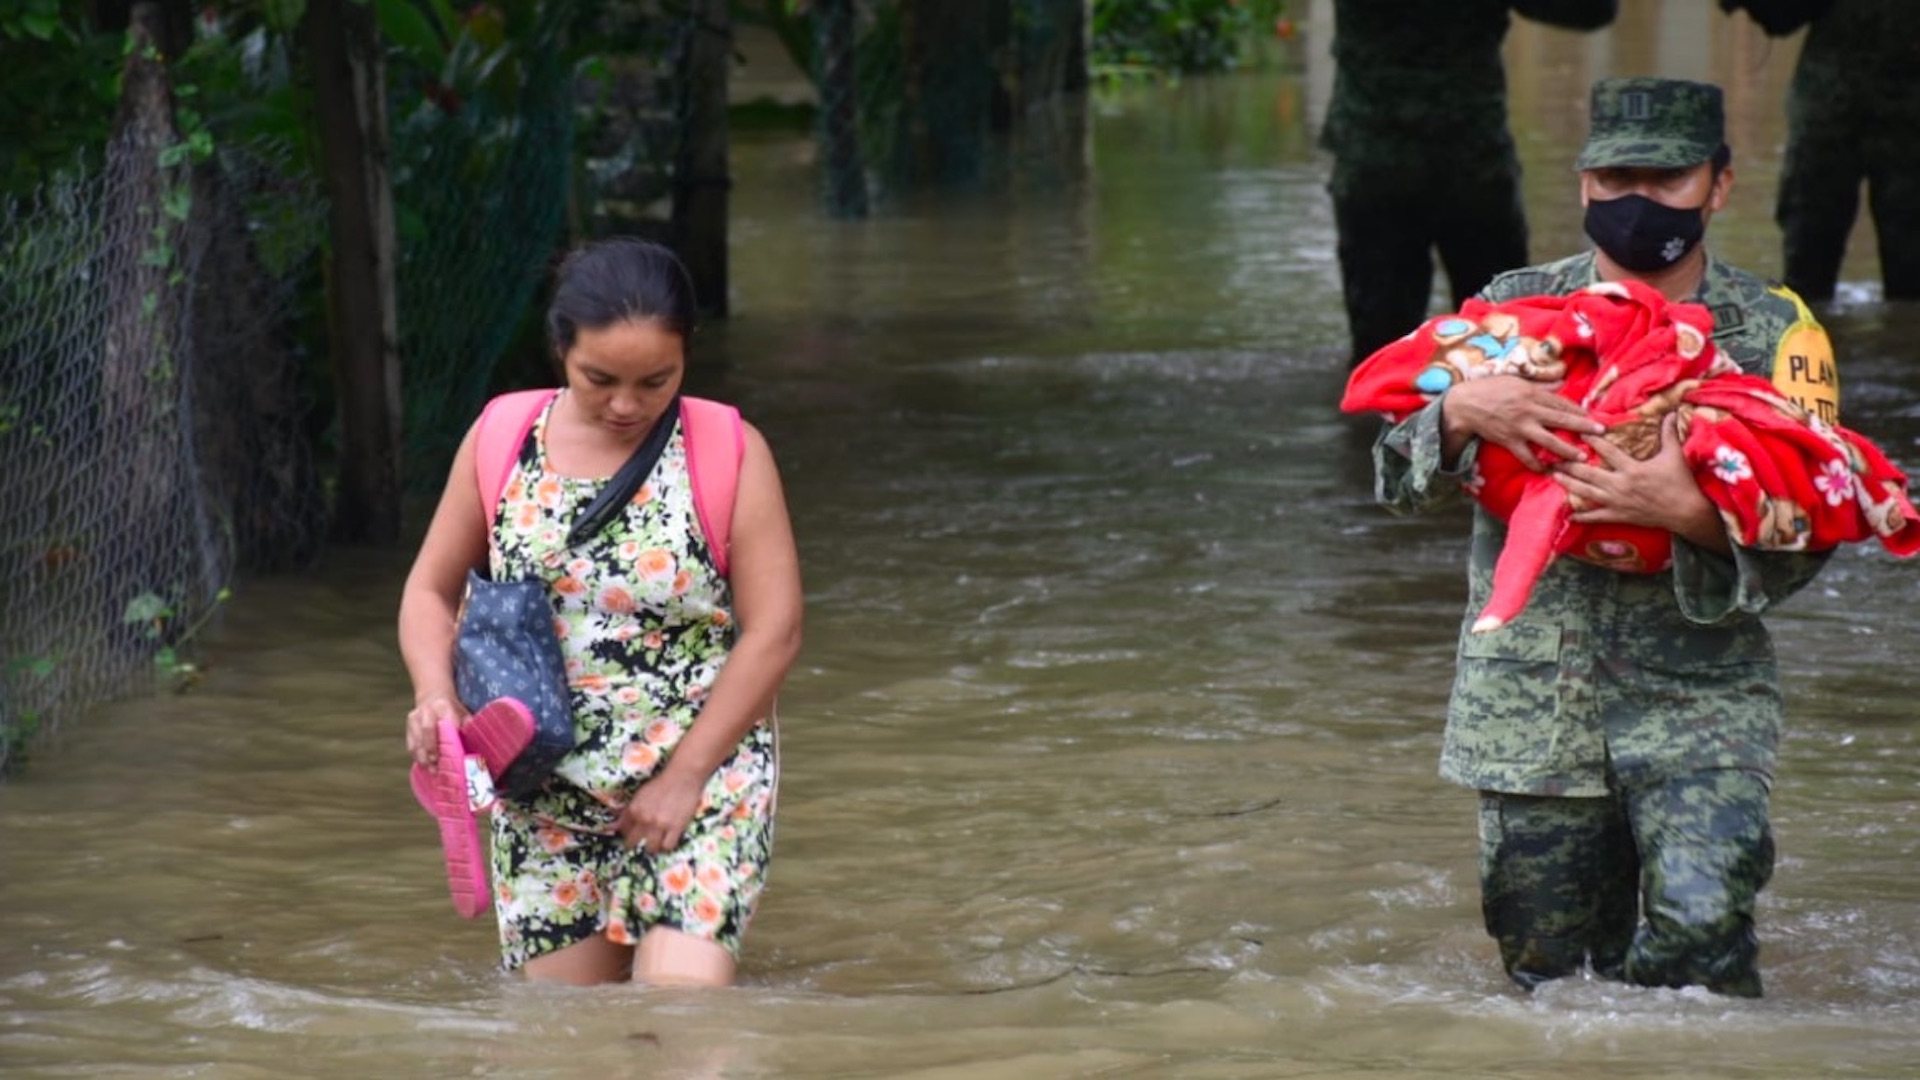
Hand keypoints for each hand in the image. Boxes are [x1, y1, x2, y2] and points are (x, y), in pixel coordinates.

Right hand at [405, 693, 466, 766]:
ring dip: (423, 757)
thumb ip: (467, 725)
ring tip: (432, 770)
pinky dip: (417, 756)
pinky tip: (424, 766)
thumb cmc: (452, 709)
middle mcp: (427, 711)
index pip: (445, 721)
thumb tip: (475, 742)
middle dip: (432, 749)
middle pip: (427, 730)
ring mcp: (415, 719)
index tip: (452, 751)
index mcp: (443, 706)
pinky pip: (411, 744)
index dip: (448, 736)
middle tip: (437, 764)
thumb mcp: (463, 712)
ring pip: (417, 739)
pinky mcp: (409, 727)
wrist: (433, 696)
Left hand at [616, 768, 706, 855]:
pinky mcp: (676, 828)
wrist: (683, 777)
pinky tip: (668, 840)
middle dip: (634, 844)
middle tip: (639, 842)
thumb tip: (616, 823)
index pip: (622, 829)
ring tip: (656, 843)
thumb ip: (630, 810)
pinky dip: (667, 845)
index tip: (629, 834)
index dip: (625, 833)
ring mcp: (660, 825)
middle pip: (632, 843)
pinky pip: (668, 846)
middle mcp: (644, 819)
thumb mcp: (641, 794)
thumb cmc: (662, 783)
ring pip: (651, 848)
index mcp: (634, 809)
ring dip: (652, 847)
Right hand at [1441, 376, 1605, 470]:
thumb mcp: (1516, 380)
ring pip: (1548, 440)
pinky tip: (1547, 470)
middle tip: (1601, 432)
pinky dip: (1536, 464)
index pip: (1561, 402)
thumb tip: (1560, 383)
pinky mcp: (1509, 441)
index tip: (1593, 416)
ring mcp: (1520, 427)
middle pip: (1562, 419)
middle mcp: (1529, 411)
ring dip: (1566, 450)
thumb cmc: (1490, 389)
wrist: (1465, 405)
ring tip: (1580, 457)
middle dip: (1583, 426)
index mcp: (1532, 394)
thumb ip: (1539, 385)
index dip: (1579, 410)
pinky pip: (1526, 456)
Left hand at [1554, 413, 1722, 542]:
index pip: (1607, 451)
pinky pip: (1596, 517)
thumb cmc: (1680, 482)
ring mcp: (1617, 502)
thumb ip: (1669, 433)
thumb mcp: (1674, 455)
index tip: (1577, 430)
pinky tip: (1568, 515)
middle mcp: (1620, 485)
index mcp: (1632, 469)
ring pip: (1586, 493)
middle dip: (1569, 465)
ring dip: (1568, 484)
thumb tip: (1672, 411)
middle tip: (1552, 457)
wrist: (1686, 512)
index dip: (1592, 440)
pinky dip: (1581, 517)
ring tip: (1553, 476)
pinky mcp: (1618, 516)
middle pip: (1588, 473)